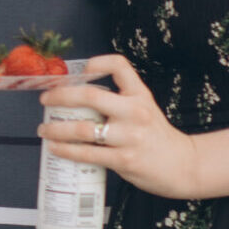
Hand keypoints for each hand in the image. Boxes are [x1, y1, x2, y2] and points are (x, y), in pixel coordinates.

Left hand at [37, 54, 204, 198]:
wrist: (183, 165)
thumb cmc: (156, 137)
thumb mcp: (144, 109)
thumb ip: (119, 102)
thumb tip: (77, 100)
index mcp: (140, 95)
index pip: (120, 66)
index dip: (98, 62)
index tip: (81, 69)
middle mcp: (135, 112)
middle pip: (90, 95)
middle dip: (60, 96)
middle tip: (46, 99)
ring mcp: (129, 136)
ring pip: (82, 128)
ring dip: (56, 128)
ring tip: (44, 129)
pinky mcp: (124, 159)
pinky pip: (87, 153)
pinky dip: (66, 150)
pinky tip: (55, 147)